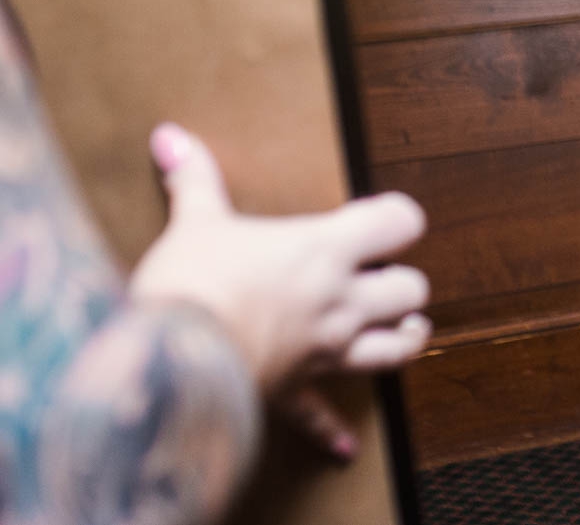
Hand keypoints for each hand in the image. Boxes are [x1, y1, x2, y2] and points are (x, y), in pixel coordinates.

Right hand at [128, 123, 431, 454]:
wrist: (164, 359)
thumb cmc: (188, 282)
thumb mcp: (194, 223)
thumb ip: (194, 179)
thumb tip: (170, 135)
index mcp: (326, 249)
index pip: (400, 223)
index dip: (399, 218)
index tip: (383, 218)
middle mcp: (339, 300)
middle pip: (411, 289)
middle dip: (403, 283)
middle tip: (382, 278)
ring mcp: (325, 350)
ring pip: (396, 350)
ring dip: (404, 339)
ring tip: (406, 329)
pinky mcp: (294, 391)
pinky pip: (323, 417)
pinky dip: (332, 433)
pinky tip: (344, 448)